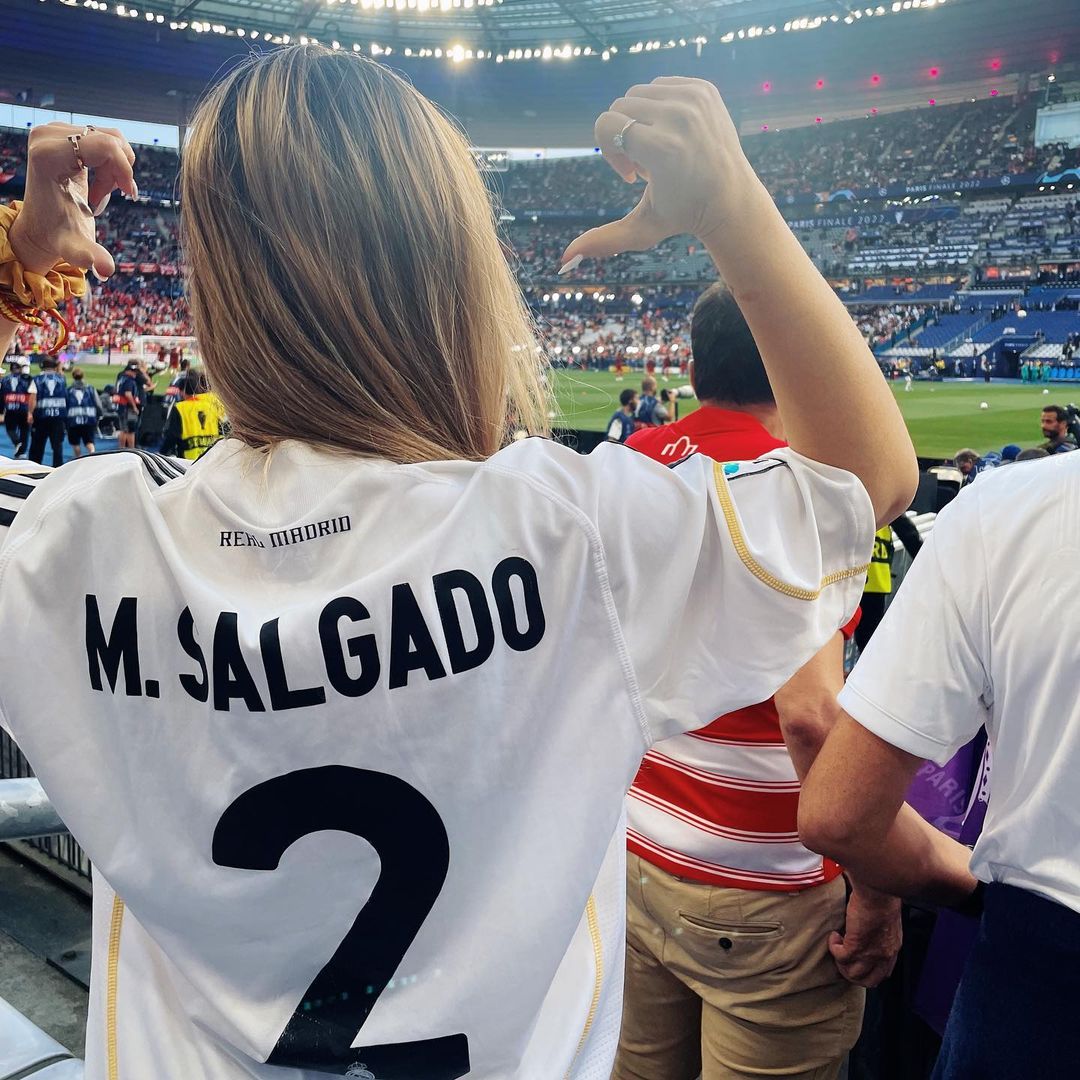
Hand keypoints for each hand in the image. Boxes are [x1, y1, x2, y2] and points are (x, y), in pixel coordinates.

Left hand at [9, 123, 136, 280]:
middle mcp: (47, 134)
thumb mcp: (74, 246)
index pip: (106, 145)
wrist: (42, 227)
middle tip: (108, 197)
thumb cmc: (58, 236)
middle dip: (119, 171)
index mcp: (47, 154)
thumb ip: (89, 256)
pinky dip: (111, 161)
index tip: (128, 196)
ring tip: (102, 191)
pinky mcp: (62, 131)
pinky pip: (104, 137)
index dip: (125, 170)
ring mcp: (53, 129)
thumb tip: (105, 270)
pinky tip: (99, 182)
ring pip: (110, 138)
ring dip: (116, 168)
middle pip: (110, 140)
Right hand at [561, 77, 763, 265]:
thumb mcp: (640, 229)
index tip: (632, 176)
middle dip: (624, 137)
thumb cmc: (682, 216)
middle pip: (620, 106)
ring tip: (661, 151)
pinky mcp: (704, 88)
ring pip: (640, 93)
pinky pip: (662, 85)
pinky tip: (673, 136)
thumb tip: (564, 258)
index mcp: (663, 148)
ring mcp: (695, 98)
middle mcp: (680, 117)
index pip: (606, 123)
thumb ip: (604, 240)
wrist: (732, 200)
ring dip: (640, 121)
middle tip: (647, 167)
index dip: (610, 151)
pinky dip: (659, 107)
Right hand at [828, 888, 901, 987]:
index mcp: (892, 948)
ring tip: (837, 949)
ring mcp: (870, 954)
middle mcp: (883, 956)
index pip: (884, 973)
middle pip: (869, 980)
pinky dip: (833, 948)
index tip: (859, 964)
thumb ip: (881, 929)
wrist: (878, 894)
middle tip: (844, 962)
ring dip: (842, 964)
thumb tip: (870, 927)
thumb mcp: (888, 919)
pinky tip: (833, 937)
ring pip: (853, 974)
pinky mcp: (855, 946)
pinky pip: (840, 957)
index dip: (869, 972)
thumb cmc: (883, 899)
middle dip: (854, 975)